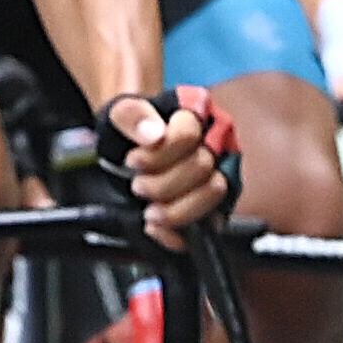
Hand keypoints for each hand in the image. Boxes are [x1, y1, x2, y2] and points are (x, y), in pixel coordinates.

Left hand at [104, 86, 233, 242]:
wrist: (130, 151)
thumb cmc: (131, 130)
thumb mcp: (119, 113)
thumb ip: (133, 115)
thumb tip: (153, 134)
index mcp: (198, 109)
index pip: (187, 134)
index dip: (158, 154)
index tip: (133, 161)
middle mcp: (219, 139)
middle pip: (202, 166)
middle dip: (163, 184)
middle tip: (138, 187)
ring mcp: (223, 170)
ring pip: (214, 193)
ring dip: (176, 209)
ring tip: (149, 213)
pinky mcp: (220, 203)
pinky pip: (214, 222)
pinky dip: (181, 233)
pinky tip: (158, 229)